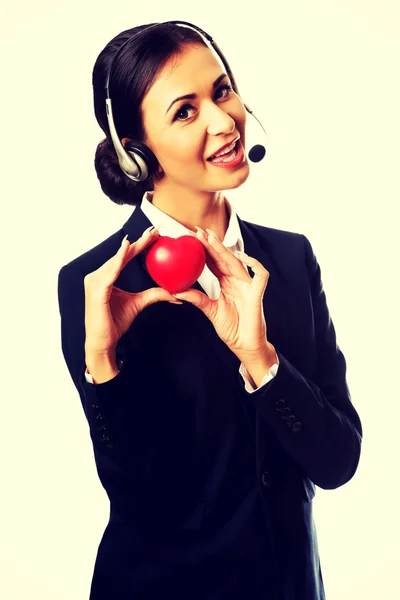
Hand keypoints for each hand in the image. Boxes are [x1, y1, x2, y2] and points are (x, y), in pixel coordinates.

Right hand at [84, 226, 180, 355]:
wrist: (103, 342)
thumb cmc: (115, 323)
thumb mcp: (138, 304)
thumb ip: (154, 295)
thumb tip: (175, 293)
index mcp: (105, 277)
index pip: (125, 258)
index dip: (139, 245)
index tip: (154, 235)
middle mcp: (97, 276)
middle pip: (121, 255)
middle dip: (139, 241)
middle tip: (156, 230)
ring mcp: (95, 282)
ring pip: (117, 260)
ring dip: (132, 247)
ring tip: (148, 236)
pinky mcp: (96, 290)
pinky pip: (110, 272)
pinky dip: (119, 259)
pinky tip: (127, 248)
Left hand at [173, 227, 271, 360]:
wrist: (244, 345)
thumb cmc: (231, 328)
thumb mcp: (210, 310)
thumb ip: (197, 298)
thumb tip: (176, 290)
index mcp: (227, 283)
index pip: (214, 262)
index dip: (204, 249)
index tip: (191, 238)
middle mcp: (238, 281)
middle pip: (224, 258)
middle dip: (212, 243)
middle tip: (197, 231)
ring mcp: (248, 286)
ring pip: (237, 262)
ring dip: (224, 250)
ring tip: (211, 239)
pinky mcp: (258, 294)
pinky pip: (261, 275)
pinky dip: (254, 264)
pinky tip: (241, 256)